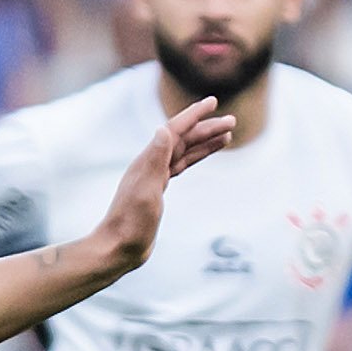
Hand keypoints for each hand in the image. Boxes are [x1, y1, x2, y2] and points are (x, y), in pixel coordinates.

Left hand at [92, 97, 235, 269]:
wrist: (119, 248)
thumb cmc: (130, 223)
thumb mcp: (146, 190)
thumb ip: (155, 160)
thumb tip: (164, 128)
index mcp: (147, 161)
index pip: (174, 130)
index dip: (193, 115)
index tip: (212, 101)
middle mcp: (150, 165)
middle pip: (183, 139)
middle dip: (207, 128)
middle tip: (232, 121)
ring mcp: (154, 177)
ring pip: (185, 152)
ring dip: (205, 141)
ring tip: (228, 134)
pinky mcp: (158, 190)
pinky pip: (181, 166)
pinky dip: (196, 158)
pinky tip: (205, 153)